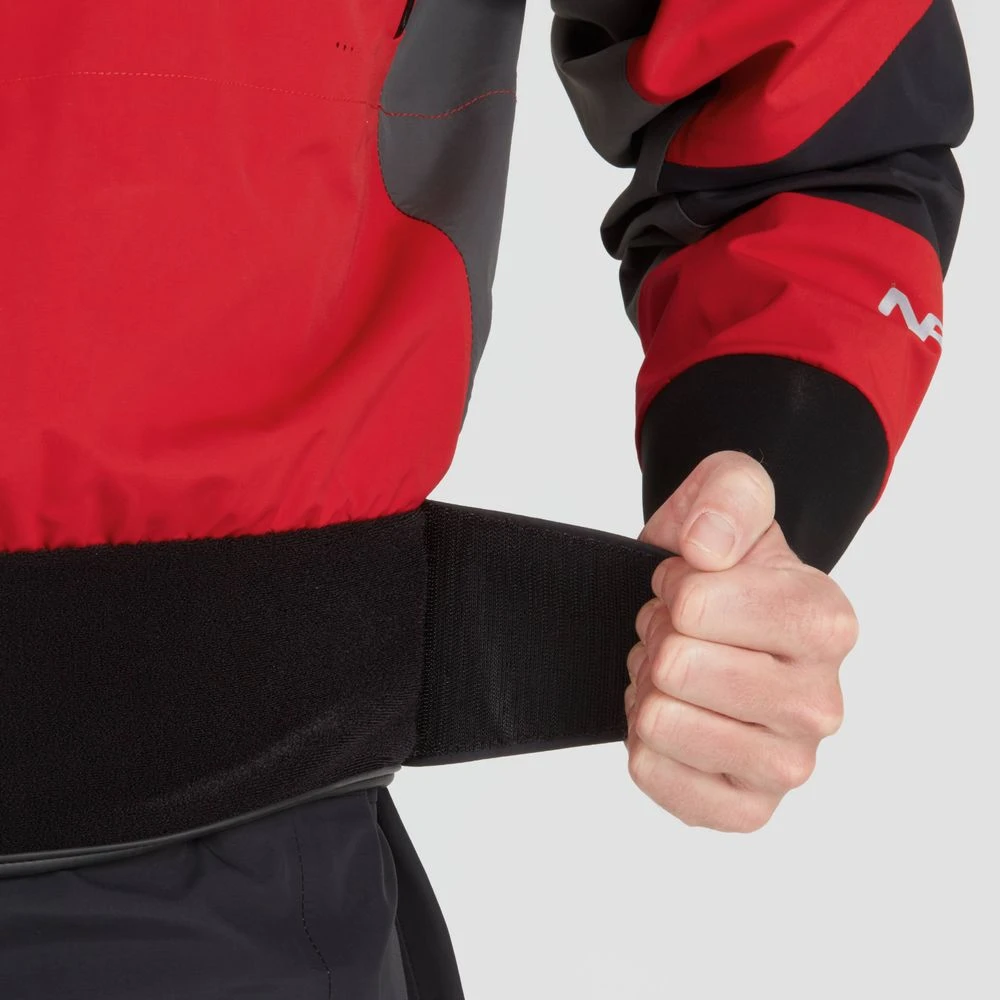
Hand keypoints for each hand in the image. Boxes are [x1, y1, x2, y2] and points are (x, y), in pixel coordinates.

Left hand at [626, 451, 858, 831]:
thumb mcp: (731, 495)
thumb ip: (727, 496)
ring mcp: (786, 766)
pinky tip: (676, 716)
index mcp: (828, 623)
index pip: (697, 605)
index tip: (691, 584)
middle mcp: (822, 705)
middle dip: (658, 638)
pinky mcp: (745, 809)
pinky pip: (652, 773)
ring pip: (659, 722)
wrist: (709, 622)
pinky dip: (642, 739)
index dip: (672, 586)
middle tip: (679, 633)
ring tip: (677, 673)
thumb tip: (706, 547)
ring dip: (648, 688)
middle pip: (676, 667)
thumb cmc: (723, 564)